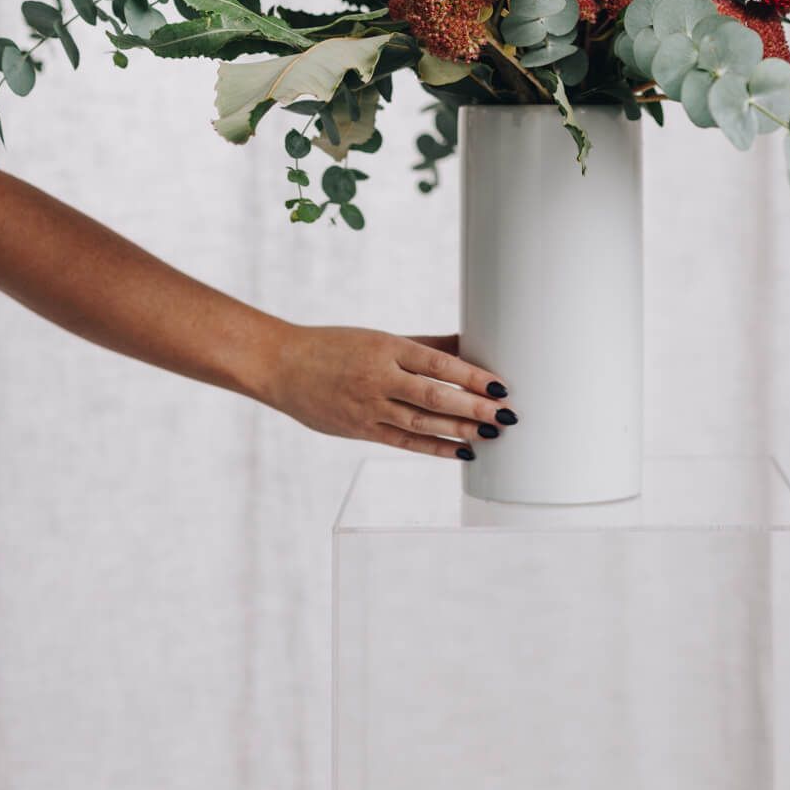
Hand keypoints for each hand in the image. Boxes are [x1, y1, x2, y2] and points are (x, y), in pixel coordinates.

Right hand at [260, 325, 516, 458]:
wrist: (283, 366)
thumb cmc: (336, 346)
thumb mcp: (380, 338)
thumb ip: (425, 345)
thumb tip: (467, 344)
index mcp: (386, 347)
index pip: (438, 363)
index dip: (471, 377)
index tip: (499, 386)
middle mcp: (379, 378)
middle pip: (434, 396)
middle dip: (473, 408)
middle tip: (506, 415)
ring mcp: (369, 407)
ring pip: (422, 424)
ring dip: (460, 432)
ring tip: (491, 435)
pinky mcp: (361, 430)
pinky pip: (405, 443)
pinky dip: (435, 449)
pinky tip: (461, 452)